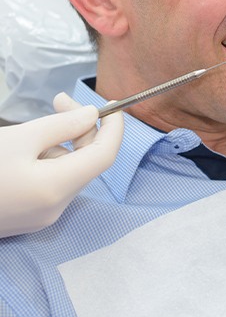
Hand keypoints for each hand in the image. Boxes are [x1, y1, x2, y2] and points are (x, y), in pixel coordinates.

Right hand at [0, 93, 123, 237]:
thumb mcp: (20, 138)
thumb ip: (62, 125)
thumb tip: (92, 115)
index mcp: (57, 189)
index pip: (106, 155)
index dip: (115, 127)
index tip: (113, 104)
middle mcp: (56, 207)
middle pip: (88, 161)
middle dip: (82, 128)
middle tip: (60, 100)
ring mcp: (42, 216)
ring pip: (69, 170)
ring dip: (63, 142)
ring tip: (36, 125)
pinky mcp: (28, 217)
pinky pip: (53, 182)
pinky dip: (50, 159)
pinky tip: (28, 146)